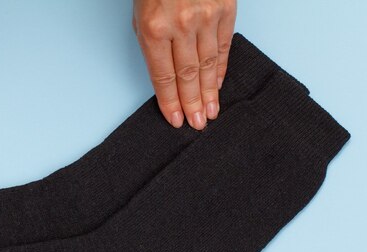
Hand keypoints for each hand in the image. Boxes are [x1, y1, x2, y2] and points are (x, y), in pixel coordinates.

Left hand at [133, 0, 236, 129]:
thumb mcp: (140, 15)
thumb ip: (153, 46)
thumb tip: (167, 77)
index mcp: (154, 29)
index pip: (163, 76)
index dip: (170, 101)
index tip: (175, 119)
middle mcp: (180, 26)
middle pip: (187, 75)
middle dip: (192, 103)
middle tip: (197, 124)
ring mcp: (206, 17)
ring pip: (208, 64)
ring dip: (209, 92)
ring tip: (210, 112)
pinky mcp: (225, 9)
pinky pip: (223, 46)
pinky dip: (221, 68)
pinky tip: (219, 84)